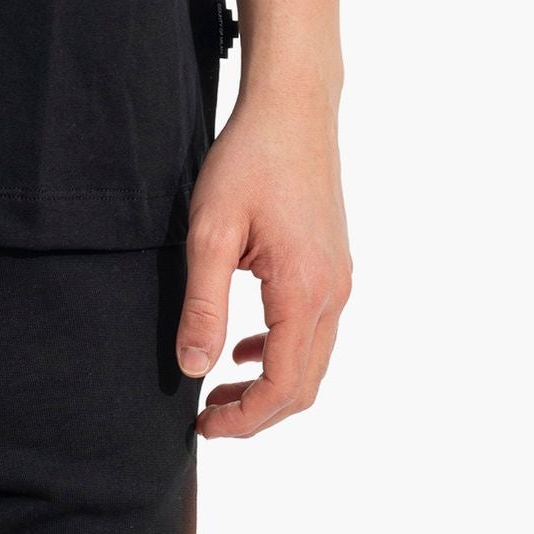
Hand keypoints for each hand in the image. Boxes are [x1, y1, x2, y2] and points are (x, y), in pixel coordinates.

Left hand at [175, 89, 352, 439]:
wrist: (293, 107)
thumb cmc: (249, 158)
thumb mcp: (210, 230)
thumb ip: (203, 304)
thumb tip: (194, 369)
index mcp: (304, 290)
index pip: (282, 385)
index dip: (244, 419)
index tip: (203, 427)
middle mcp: (333, 293)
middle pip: (303, 385)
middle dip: (257, 413)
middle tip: (208, 419)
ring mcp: (339, 279)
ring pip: (312, 360)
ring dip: (270, 384)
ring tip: (220, 390)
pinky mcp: (333, 265)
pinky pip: (314, 330)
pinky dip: (282, 351)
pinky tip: (245, 346)